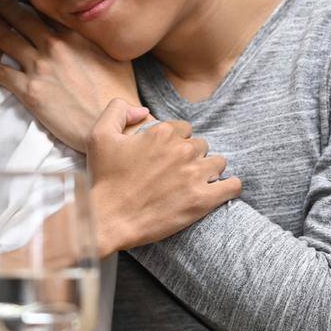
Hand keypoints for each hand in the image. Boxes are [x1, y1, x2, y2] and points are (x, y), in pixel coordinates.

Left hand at [0, 0, 137, 151]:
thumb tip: (93, 26)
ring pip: (5, 39)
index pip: (44, 10)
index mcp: (74, 34)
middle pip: (20, 19)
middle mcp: (53, 45)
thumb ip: (96, 38)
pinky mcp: (29, 91)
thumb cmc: (118, 92)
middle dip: (2, 6)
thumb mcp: (114, 55)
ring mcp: (39, 67)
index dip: (28, 0)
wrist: (112, 123)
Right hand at [85, 100, 241, 254]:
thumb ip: (118, 110)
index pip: (183, 128)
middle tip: (175, 172)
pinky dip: (228, 187)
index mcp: (161, 133)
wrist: (109, 220)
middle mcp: (182, 150)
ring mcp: (195, 175)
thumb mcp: (98, 135)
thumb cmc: (103, 180)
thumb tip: (144, 110)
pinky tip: (216, 191)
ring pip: (217, 163)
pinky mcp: (203, 200)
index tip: (164, 156)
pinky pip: (232, 186)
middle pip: (201, 145)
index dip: (174, 141)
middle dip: (191, 156)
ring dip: (208, 170)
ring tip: (193, 182)